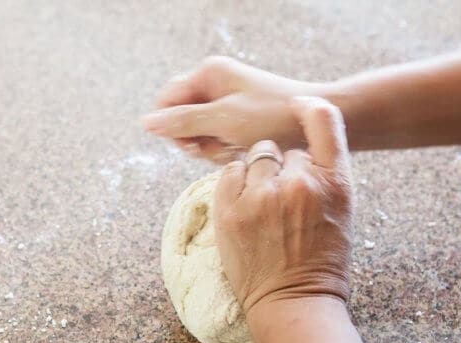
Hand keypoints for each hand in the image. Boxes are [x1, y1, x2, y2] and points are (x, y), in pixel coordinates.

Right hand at [141, 56, 326, 162]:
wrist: (315, 125)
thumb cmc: (272, 117)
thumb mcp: (223, 120)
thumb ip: (182, 122)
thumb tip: (145, 122)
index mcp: (208, 73)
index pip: (166, 102)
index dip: (173, 127)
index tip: (194, 143)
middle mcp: (214, 84)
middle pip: (181, 119)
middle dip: (197, 140)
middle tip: (221, 147)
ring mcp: (225, 102)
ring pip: (198, 133)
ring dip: (212, 148)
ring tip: (237, 149)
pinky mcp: (236, 119)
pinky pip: (216, 138)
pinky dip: (225, 149)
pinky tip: (243, 151)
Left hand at [213, 97, 352, 313]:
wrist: (294, 301)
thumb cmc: (321, 261)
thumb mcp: (341, 213)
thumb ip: (324, 177)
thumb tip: (299, 151)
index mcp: (335, 182)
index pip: (325, 120)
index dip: (309, 108)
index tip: (299, 106)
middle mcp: (299, 182)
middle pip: (282, 148)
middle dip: (281, 167)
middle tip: (282, 200)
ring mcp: (262, 196)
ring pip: (254, 158)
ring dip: (256, 175)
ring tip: (262, 206)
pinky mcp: (230, 210)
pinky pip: (228, 172)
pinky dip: (234, 183)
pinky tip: (244, 206)